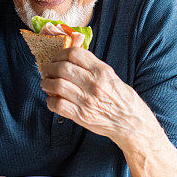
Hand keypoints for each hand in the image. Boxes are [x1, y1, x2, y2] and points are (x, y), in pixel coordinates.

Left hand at [39, 46, 160, 146]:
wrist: (131, 123)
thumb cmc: (123, 99)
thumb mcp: (111, 77)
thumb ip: (93, 67)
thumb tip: (72, 58)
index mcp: (102, 71)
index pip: (75, 54)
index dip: (61, 53)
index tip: (56, 58)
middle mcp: (94, 84)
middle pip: (63, 68)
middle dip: (50, 67)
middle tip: (46, 70)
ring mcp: (87, 101)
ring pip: (58, 85)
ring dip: (47, 83)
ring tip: (45, 83)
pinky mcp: (82, 116)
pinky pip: (58, 105)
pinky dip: (50, 101)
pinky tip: (52, 100)